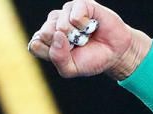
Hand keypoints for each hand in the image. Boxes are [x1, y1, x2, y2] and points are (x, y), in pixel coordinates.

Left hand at [27, 0, 152, 79]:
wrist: (116, 53)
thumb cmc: (92, 59)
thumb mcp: (71, 68)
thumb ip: (58, 59)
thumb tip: (58, 35)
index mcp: (46, 39)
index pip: (36, 45)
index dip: (52, 54)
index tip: (68, 56)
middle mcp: (53, 23)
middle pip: (44, 34)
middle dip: (64, 45)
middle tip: (77, 46)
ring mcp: (65, 12)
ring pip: (60, 25)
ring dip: (77, 37)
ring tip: (86, 37)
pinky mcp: (80, 4)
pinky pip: (74, 16)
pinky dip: (85, 26)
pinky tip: (91, 26)